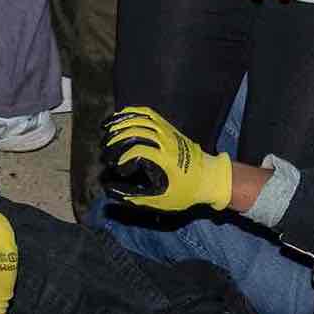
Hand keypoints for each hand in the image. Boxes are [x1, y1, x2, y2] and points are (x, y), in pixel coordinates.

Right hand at [101, 106, 232, 211]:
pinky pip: (148, 114)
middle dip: (116, 139)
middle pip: (136, 131)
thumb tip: (112, 192)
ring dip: (120, 123)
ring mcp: (167, 131)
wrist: (209, 177)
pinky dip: (132, 112)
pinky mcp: (168, 126)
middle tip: (104, 149)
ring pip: (140, 119)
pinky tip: (119, 117)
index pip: (137, 150)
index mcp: (164, 160)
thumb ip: (136, 198)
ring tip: (105, 131)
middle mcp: (165, 141)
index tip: (114, 167)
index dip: (121, 157)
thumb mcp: (162, 201)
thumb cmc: (185, 191)